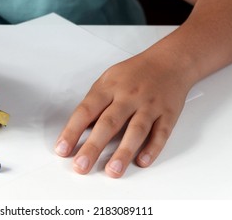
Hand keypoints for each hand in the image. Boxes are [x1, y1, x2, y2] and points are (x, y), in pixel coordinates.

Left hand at [55, 46, 193, 177]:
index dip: (72, 131)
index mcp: (109, 87)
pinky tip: (143, 161)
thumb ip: (95, 102)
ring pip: (136, 130)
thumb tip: (80, 128)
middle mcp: (128, 96)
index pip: (86, 110)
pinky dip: (153, 148)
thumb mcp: (108, 79)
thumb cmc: (135, 72)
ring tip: (112, 170)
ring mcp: (149, 105)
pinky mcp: (168, 114)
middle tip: (81, 166)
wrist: (169, 61)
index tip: (62, 149)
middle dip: (93, 146)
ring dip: (124, 152)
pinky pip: (161, 132)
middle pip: (109, 123)